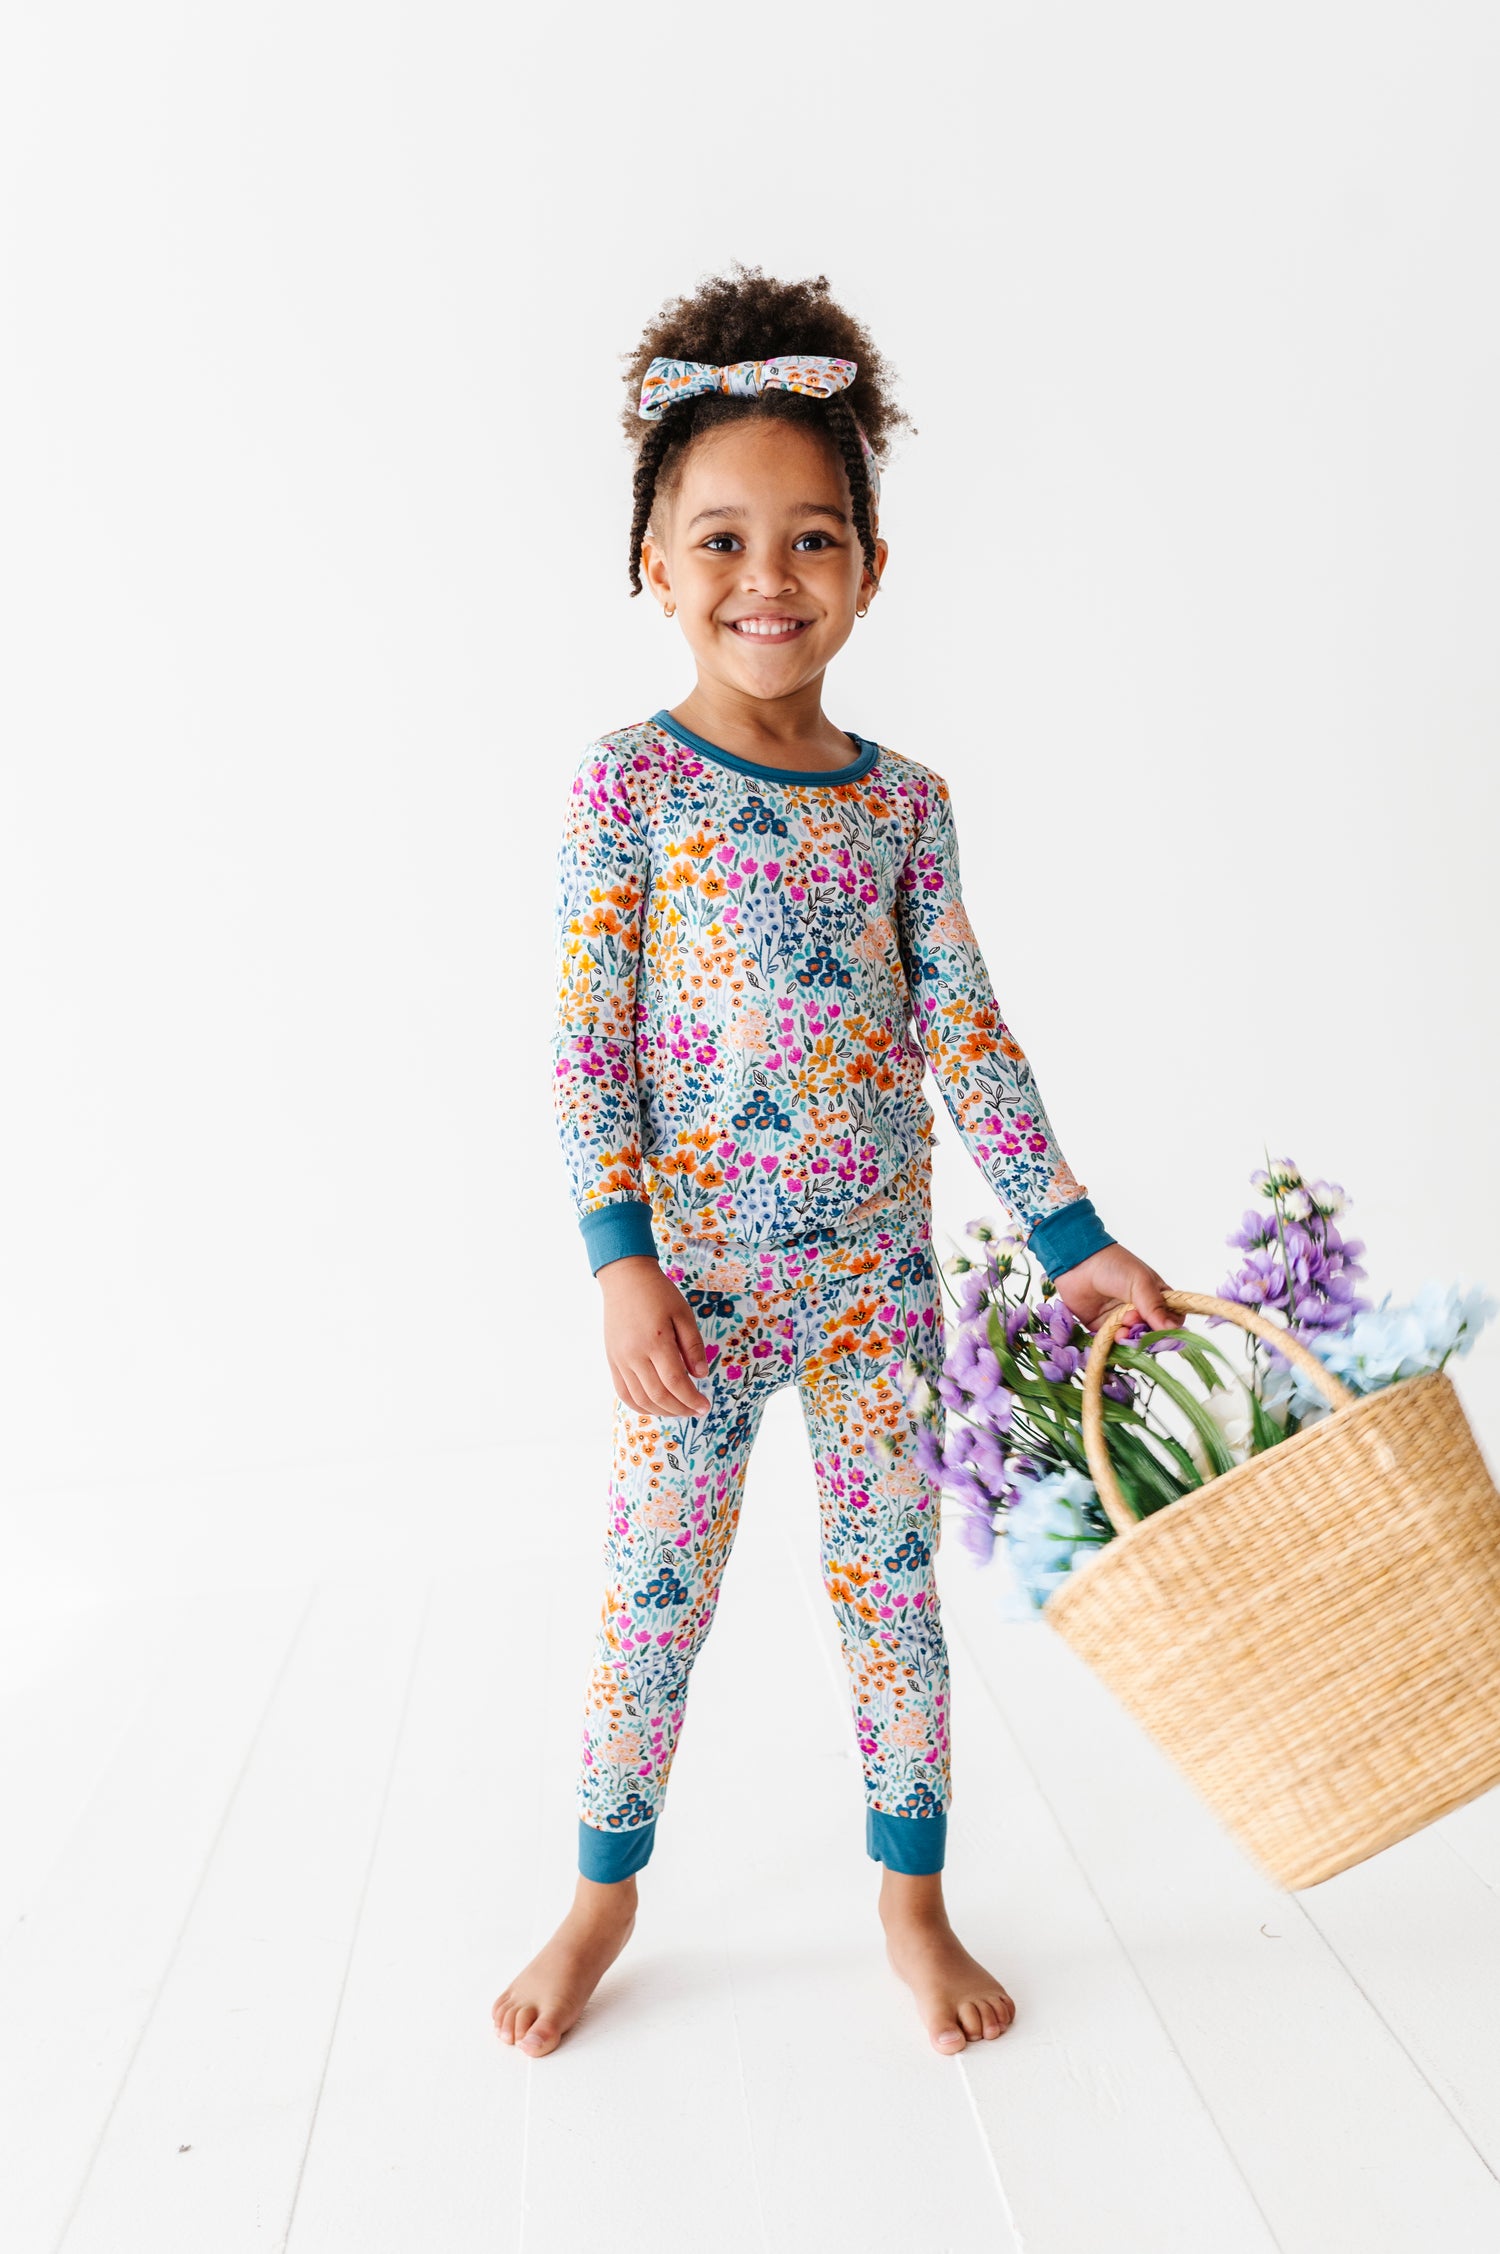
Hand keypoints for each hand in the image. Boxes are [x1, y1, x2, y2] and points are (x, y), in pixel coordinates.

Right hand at [598, 1256, 712, 1416]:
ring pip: (640, 1398)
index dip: (691, 1399)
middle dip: (680, 1408)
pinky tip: (655, 1406)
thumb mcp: (683, 1314)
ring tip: (679, 1410)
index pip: (675, 1382)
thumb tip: (701, 1375)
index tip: (705, 1406)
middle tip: (696, 1410)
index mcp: (656, 1341)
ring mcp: (620, 1359)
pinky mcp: (612, 1361)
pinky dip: (640, 1405)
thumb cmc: (658, 1294)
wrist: (625, 1279)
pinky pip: (623, 1393)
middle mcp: (634, 1354)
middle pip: (658, 1394)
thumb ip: (693, 1346)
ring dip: (662, 1411)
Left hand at [1052, 1243, 1174, 1334]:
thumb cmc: (1113, 1265)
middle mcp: (1142, 1311)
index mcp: (1157, 1297)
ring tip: (1121, 1326)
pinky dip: (1117, 1346)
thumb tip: (1172, 1329)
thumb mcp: (1140, 1282)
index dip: (1169, 1327)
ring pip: (1134, 1341)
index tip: (1159, 1327)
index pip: (1173, 1319)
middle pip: (1153, 1334)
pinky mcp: (1104, 1328)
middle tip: (1132, 1320)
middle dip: (1146, 1333)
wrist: (1077, 1264)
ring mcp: (1123, 1320)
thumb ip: (1155, 1307)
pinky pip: (1115, 1344)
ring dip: (1131, 1339)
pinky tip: (1116, 1338)